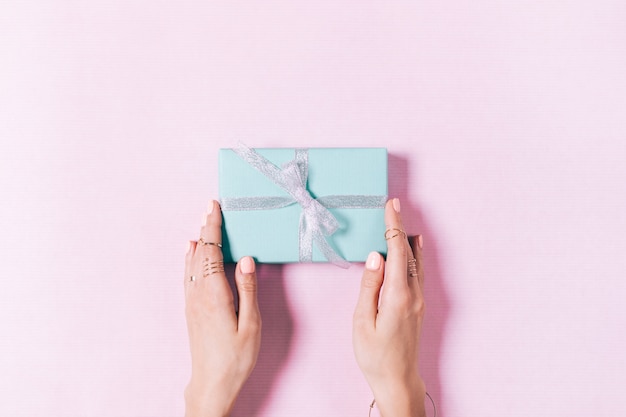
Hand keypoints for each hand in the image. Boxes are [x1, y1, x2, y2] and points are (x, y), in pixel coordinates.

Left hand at [184, 200, 261, 416]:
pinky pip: (187, 275)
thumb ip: (247, 290)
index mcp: (214, 293)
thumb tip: (245, 259)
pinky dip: (189, 258)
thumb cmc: (236, 357)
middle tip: (209, 207)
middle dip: (205, 228)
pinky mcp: (190, 309)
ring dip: (198, 241)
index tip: (214, 207)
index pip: (212, 251)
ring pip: (191, 262)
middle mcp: (198, 294)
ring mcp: (191, 301)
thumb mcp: (250, 324)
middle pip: (200, 252)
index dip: (213, 227)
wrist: (212, 383)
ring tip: (202, 223)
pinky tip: (191, 252)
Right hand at [353, 198, 425, 416]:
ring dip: (407, 240)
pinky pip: (417, 273)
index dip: (393, 226)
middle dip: (400, 227)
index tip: (391, 205)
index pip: (398, 251)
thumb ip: (369, 286)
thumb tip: (376, 257)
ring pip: (416, 262)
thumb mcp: (361, 321)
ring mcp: (419, 301)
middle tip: (393, 205)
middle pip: (409, 252)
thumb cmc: (374, 355)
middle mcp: (413, 295)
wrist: (397, 379)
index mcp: (397, 296)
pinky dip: (412, 255)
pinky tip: (412, 248)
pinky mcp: (418, 306)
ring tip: (400, 221)